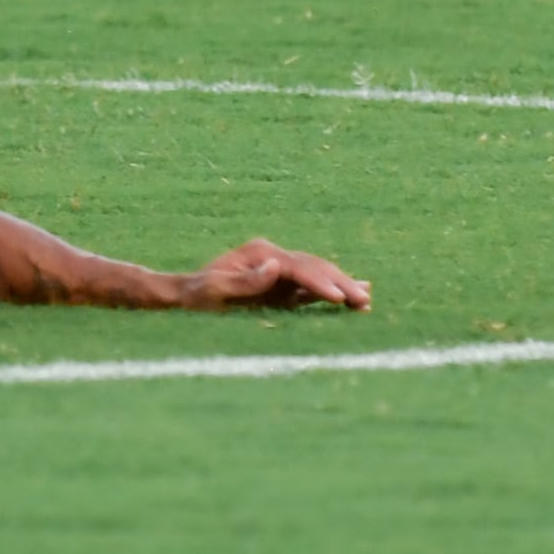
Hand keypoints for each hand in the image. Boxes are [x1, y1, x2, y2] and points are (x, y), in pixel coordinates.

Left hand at [181, 239, 370, 312]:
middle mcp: (272, 256)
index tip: (339, 298)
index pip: (297, 267)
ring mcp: (278, 269)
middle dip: (339, 283)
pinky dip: (332, 290)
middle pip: (313, 266)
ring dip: (341, 285)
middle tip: (363, 300)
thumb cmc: (197, 297)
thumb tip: (275, 266)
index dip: (319, 282)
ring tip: (366, 297)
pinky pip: (311, 287)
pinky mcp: (281, 285)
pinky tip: (352, 294)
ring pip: (317, 273)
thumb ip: (245, 281)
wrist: (186, 296)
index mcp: (259, 253)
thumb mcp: (214, 291)